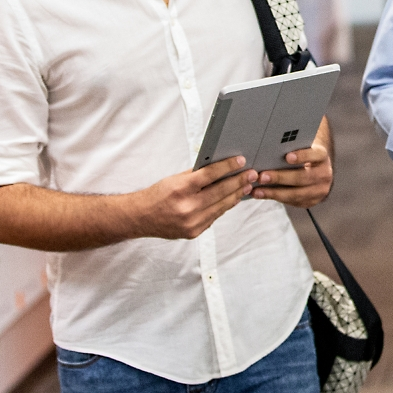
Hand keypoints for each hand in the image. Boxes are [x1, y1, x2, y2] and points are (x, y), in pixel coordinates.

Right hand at [132, 156, 256, 239]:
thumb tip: (219, 168)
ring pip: (221, 206)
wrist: (140, 218)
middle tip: (251, 174)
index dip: (228, 166)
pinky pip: (214, 217)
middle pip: (221, 191)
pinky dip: (224, 207)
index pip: (211, 174)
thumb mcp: (174, 179)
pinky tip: (232, 199)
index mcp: (181, 189)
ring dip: (236, 195)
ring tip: (246, 186)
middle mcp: (188, 207)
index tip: (241, 161)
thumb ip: (196, 175)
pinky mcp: (194, 232)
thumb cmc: (157, 195)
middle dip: (239, 181)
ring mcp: (192, 222)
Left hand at [252, 117, 333, 207]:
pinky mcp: (311, 201)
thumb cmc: (301, 150)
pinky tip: (260, 193)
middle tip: (261, 176)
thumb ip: (291, 140)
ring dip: (274, 192)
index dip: (302, 156)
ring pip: (296, 194)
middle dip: (280, 177)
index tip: (287, 156)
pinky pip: (292, 202)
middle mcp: (324, 173)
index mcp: (321, 155)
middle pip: (302, 177)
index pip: (315, 155)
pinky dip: (274, 198)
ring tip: (256, 189)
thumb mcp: (301, 143)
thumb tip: (270, 127)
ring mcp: (319, 189)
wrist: (317, 167)